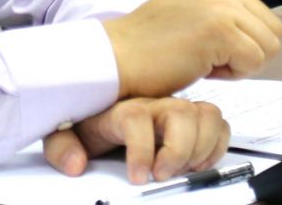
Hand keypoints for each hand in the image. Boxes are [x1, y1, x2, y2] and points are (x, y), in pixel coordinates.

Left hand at [42, 96, 229, 184]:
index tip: (138, 177)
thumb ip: (62, 148)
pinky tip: (199, 163)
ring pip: (206, 114)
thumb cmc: (89, 123)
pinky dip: (217, 145)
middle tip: (164, 175)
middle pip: (180, 112)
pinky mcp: (193, 119)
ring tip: (185, 170)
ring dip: (202, 148)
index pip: (135, 118)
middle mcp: (153, 106)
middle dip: (178, 150)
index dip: (141, 150)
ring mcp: (175, 109)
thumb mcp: (68, 134)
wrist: (100, 110)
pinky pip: (219, 123)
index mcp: (120, 108)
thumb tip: (75, 164)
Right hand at [101, 0, 281, 98]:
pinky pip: (254, 62)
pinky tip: (204, 65)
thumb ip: (228, 7)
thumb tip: (264, 26)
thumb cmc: (154, 42)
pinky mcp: (220, 29)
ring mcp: (221, 5)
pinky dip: (234, 73)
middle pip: (274, 27)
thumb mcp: (194, 8)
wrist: (121, 55)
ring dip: (241, 63)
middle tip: (210, 51)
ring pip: (267, 47)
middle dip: (250, 49)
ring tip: (204, 57)